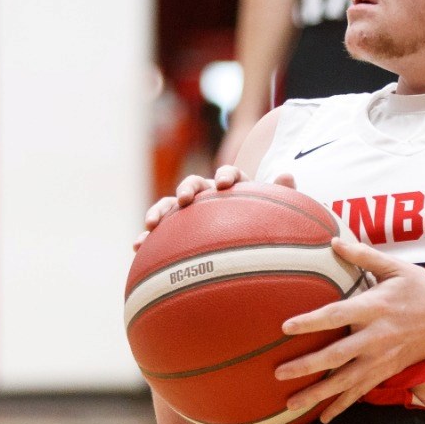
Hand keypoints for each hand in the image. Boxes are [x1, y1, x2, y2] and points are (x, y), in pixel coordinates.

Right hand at [134, 168, 295, 249]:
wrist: (251, 249)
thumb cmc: (265, 229)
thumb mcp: (277, 215)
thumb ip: (282, 195)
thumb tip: (287, 174)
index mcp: (235, 188)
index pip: (230, 174)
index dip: (226, 175)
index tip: (224, 185)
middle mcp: (210, 196)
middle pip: (195, 184)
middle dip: (188, 189)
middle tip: (186, 200)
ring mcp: (191, 213)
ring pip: (171, 204)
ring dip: (160, 209)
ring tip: (151, 224)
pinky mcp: (177, 231)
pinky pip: (160, 232)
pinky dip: (147, 236)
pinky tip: (136, 246)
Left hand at [273, 237, 424, 422]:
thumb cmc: (422, 289)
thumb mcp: (396, 267)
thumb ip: (364, 256)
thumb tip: (333, 241)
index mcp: (375, 308)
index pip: (337, 315)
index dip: (311, 322)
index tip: (285, 327)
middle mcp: (376, 337)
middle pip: (337, 355)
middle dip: (307, 366)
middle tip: (278, 373)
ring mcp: (382, 359)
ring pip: (345, 381)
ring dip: (317, 393)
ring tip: (290, 404)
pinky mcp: (386, 371)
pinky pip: (361, 392)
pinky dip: (341, 406)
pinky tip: (322, 418)